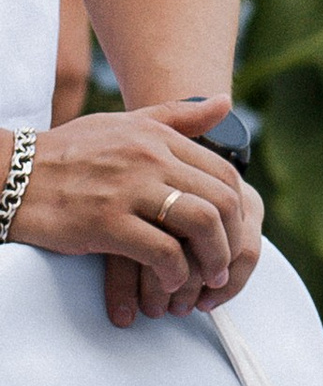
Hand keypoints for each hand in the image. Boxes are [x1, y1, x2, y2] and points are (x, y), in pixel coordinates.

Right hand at [9, 98, 263, 328]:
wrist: (13, 175)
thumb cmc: (70, 151)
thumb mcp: (126, 123)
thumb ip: (177, 116)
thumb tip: (225, 103)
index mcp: (159, 137)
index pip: (223, 172)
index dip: (237, 209)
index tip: (231, 233)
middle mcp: (150, 159)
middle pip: (220, 199)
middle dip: (231, 239)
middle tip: (225, 265)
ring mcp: (129, 189)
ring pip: (200, 223)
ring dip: (211, 258)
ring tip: (205, 279)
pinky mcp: (106, 222)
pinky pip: (162, 251)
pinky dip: (175, 272)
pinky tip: (170, 282)